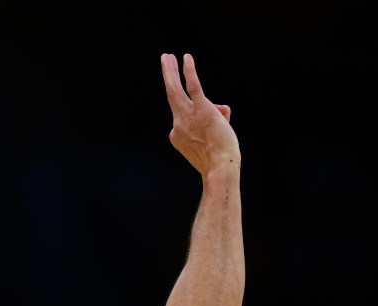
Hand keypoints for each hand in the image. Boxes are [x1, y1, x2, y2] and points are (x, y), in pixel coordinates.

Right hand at [161, 53, 240, 176]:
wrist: (220, 167)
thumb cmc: (219, 158)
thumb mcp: (213, 139)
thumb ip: (216, 120)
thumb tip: (222, 109)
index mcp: (177, 133)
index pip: (189, 114)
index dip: (211, 116)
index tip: (222, 125)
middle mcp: (178, 124)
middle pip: (171, 95)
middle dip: (168, 75)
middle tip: (164, 60)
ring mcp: (188, 116)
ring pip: (175, 90)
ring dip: (170, 71)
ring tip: (167, 56)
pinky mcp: (202, 109)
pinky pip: (193, 87)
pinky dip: (189, 72)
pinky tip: (186, 57)